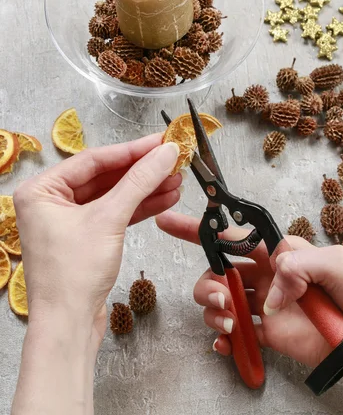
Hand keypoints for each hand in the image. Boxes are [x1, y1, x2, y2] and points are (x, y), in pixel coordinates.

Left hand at [14, 134, 179, 345]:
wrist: (69, 326)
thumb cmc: (71, 277)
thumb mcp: (109, 219)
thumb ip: (139, 182)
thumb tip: (164, 153)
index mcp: (41, 190)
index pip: (93, 160)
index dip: (131, 150)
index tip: (159, 142)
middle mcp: (51, 202)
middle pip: (105, 176)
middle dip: (141, 170)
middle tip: (170, 158)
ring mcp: (69, 221)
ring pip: (113, 195)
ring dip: (145, 188)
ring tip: (175, 179)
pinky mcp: (86, 238)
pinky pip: (115, 213)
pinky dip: (139, 207)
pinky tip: (163, 199)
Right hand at [156, 211, 342, 410]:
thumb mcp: (336, 264)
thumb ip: (299, 262)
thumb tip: (270, 280)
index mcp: (276, 253)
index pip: (231, 236)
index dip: (197, 228)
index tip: (170, 223)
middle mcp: (264, 276)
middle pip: (215, 273)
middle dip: (208, 283)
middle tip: (224, 296)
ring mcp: (263, 306)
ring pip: (218, 302)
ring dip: (214, 311)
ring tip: (234, 321)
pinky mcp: (268, 335)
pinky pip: (233, 335)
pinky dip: (223, 339)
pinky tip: (229, 341)